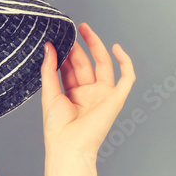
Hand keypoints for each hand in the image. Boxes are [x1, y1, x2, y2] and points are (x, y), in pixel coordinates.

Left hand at [40, 23, 135, 166]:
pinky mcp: (116, 98)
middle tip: (70, 31)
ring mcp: (103, 95)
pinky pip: (126, 77)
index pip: (70, 69)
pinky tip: (116, 48)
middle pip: (85, 64)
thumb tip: (48, 47)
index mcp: (72, 94)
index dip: (65, 53)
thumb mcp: (49, 94)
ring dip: (96, 47)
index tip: (58, 38)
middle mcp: (88, 93)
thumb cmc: (57, 127)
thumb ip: (49, 70)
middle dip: (78, 47)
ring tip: (85, 29)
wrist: (69, 145)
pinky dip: (125, 62)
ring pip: (103, 65)